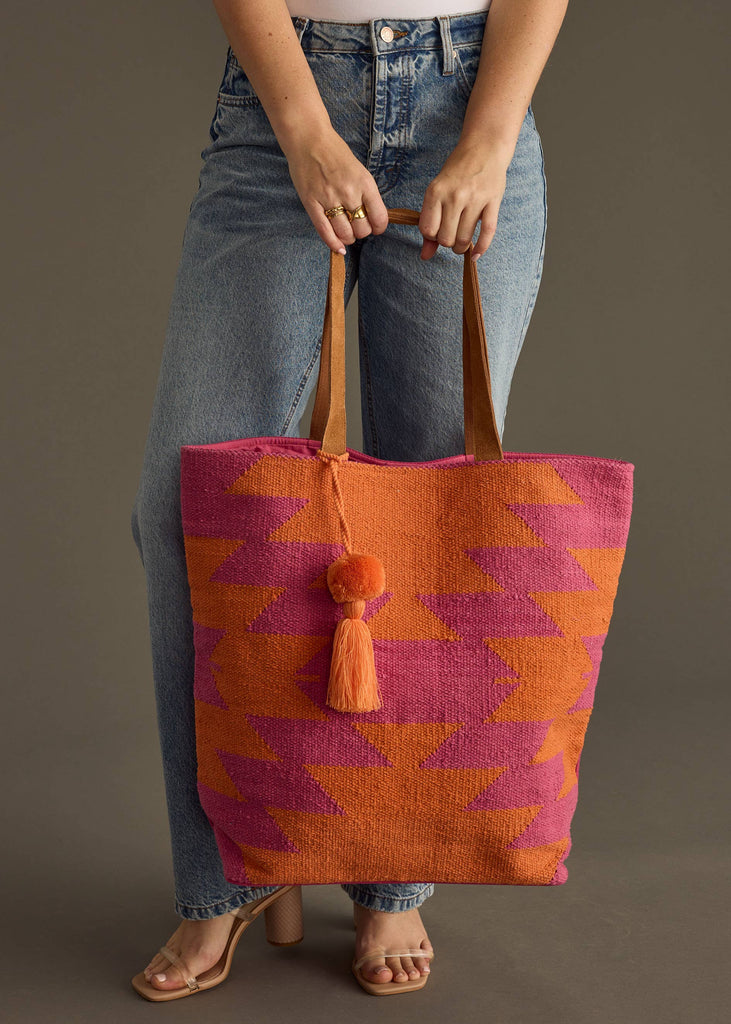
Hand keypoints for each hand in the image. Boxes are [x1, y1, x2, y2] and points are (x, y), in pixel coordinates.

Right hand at [282, 125, 389, 252]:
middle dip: (362, 232)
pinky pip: (324, 232)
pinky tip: (338, 248)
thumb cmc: (335, 153)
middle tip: (357, 226)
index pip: (379, 218)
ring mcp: (329, 199)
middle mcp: (348, 192)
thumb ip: (366, 193)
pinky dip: (333, 244)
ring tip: (346, 233)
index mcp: (364, 182)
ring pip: (345, 234)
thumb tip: (372, 217)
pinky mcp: (312, 203)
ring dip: (348, 238)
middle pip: (362, 229)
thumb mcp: (359, 170)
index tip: (375, 226)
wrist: (308, 139)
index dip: (379, 227)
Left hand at [418, 139, 512, 261]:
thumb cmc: (457, 172)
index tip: (438, 230)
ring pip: (464, 239)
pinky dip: (481, 248)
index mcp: (436, 191)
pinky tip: (476, 254)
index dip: (432, 236)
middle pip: (446, 238)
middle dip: (447, 243)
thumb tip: (425, 256)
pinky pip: (487, 233)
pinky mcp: (493, 201)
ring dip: (462, 247)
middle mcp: (454, 195)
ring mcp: (475, 199)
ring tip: (462, 242)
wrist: (484, 147)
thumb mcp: (438, 191)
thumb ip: (430, 223)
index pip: (428, 230)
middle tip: (451, 235)